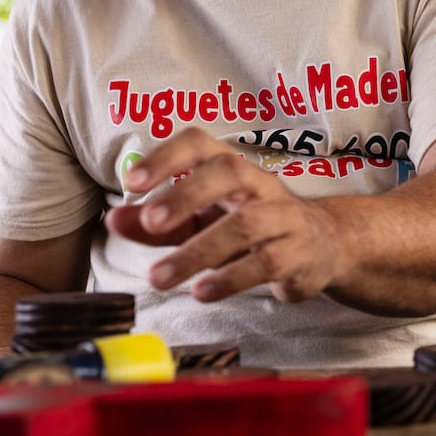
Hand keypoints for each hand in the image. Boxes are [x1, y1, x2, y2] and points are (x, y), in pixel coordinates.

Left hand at [104, 128, 345, 303]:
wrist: (322, 246)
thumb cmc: (250, 226)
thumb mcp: (202, 220)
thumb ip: (158, 222)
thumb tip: (112, 220)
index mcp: (232, 168)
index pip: (200, 144)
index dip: (167, 156)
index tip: (132, 181)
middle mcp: (260, 184)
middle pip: (228, 172)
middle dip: (185, 194)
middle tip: (148, 222)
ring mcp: (284, 218)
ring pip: (244, 224)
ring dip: (197, 251)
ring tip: (159, 277)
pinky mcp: (299, 255)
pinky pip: (266, 262)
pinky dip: (230, 278)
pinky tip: (202, 291)